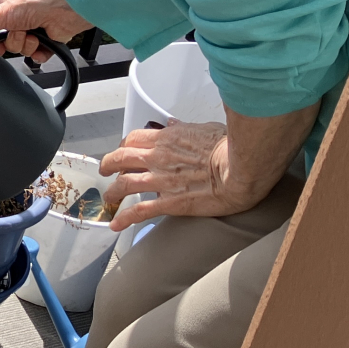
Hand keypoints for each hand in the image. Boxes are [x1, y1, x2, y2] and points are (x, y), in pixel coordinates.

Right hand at [0, 0, 88, 63]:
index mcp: (5, 4)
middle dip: (13, 41)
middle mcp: (19, 16)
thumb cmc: (36, 2)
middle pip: (5, 41)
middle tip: (20, 33)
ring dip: (27, 44)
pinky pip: (37, 55)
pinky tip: (44, 43)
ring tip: (35, 33)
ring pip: (20, 48)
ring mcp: (33, 27)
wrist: (66, 10)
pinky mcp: (47, 39)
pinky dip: (40, 52)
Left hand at [100, 121, 239, 230]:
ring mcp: (162, 180)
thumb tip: (174, 123)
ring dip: (113, 192)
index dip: (124, 146)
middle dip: (109, 165)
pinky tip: (116, 224)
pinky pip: (141, 211)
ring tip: (109, 197)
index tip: (124, 151)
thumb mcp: (206, 128)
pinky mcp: (170, 202)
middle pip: (121, 158)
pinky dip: (125, 218)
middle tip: (106, 171)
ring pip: (124, 184)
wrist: (242, 169)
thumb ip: (185, 128)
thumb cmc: (231, 148)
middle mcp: (158, 157)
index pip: (134, 139)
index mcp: (167, 139)